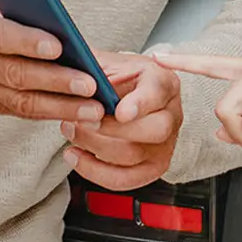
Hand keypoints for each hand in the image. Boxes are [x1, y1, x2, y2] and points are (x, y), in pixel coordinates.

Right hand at [0, 0, 105, 121]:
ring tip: (94, 109)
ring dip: (61, 107)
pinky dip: (51, 113)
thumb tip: (55, 13)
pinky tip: (78, 114)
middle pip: (16, 74)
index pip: (0, 36)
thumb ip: (13, 2)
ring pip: (22, 102)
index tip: (58, 46)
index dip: (28, 42)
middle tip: (90, 84)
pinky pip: (21, 112)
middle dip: (56, 81)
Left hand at [61, 53, 183, 190]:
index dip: (141, 103)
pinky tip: (75, 155)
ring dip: (94, 147)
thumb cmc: (119, 78)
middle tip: (80, 121)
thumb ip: (94, 65)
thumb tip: (71, 65)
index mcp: (164, 81)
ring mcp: (165, 144)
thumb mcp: (110, 62)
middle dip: (111, 130)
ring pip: (135, 155)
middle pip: (154, 130)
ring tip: (70, 131)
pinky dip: (96, 172)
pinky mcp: (153, 167)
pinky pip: (126, 179)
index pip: (158, 92)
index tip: (120, 112)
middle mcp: (172, 114)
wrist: (129, 95)